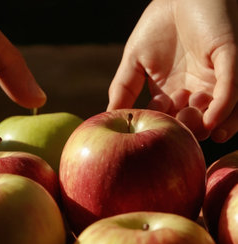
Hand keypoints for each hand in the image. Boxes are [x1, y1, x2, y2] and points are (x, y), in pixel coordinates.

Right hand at [107, 0, 237, 141]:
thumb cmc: (157, 25)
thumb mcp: (134, 59)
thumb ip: (122, 87)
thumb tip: (108, 115)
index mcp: (173, 90)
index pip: (168, 118)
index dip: (158, 126)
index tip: (146, 128)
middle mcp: (196, 88)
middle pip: (194, 121)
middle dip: (185, 130)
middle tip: (172, 130)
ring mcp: (214, 76)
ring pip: (220, 111)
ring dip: (207, 124)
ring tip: (196, 125)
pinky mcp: (229, 59)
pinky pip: (232, 89)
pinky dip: (223, 107)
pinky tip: (210, 119)